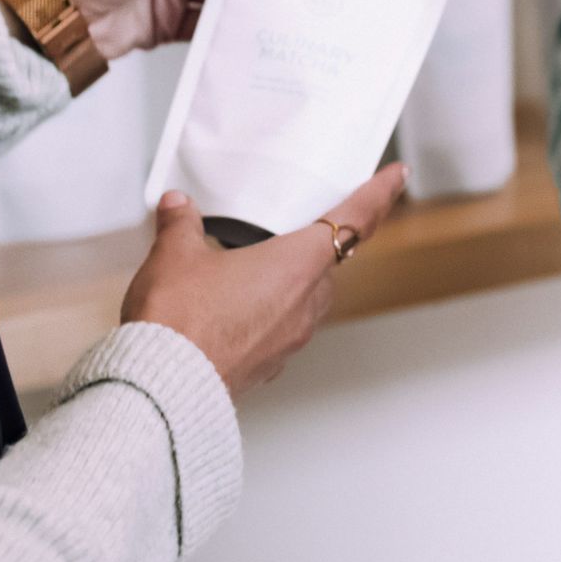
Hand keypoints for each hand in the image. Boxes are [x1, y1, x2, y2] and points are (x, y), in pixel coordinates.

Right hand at [120, 163, 407, 397]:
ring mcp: (292, 337)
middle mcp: (306, 302)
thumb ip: (181, 223)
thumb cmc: (179, 321)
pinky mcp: (272, 363)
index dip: (380, 193)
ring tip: (245, 272)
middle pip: (327, 261)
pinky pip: (281, 328)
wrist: (163, 385)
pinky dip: (266, 314)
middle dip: (310, 245)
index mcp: (298, 264)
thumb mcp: (175, 256)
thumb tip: (178, 205)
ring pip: (305, 297)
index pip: (357, 218)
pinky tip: (230, 311)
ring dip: (286, 282)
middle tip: (285, 230)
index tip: (397, 176)